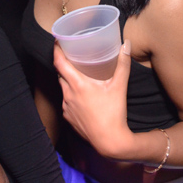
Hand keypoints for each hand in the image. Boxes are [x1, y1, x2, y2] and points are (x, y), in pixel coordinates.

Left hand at [56, 41, 134, 159]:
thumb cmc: (114, 114)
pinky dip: (71, 95)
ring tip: (77, 74)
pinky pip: (66, 102)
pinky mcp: (68, 117)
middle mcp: (68, 95)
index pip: (58, 62)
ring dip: (68, 80)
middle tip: (71, 55)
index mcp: (77, 85)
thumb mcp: (119, 86)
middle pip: (60, 74)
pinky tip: (81, 96)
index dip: (56, 50)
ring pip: (63, 88)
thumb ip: (122, 64)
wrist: (109, 142)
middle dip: (64, 64)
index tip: (58, 41)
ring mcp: (66, 107)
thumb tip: (126, 44)